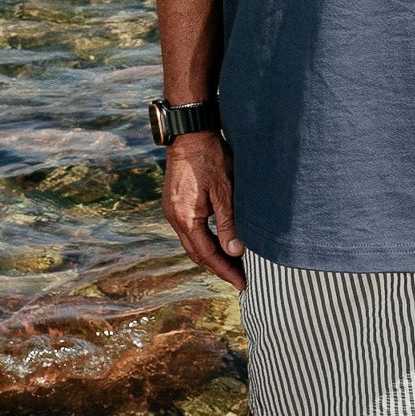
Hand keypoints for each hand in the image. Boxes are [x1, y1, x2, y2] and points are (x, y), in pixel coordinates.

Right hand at [162, 130, 245, 290]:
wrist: (190, 133)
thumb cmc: (210, 158)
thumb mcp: (225, 191)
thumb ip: (229, 222)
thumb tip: (235, 252)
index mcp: (185, 217)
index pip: (206, 254)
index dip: (225, 270)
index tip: (242, 282)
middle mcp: (174, 217)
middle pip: (196, 253)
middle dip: (218, 268)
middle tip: (239, 278)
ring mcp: (172, 210)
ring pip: (192, 242)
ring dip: (211, 255)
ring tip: (232, 265)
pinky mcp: (175, 202)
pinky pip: (189, 230)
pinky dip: (204, 240)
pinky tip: (219, 242)